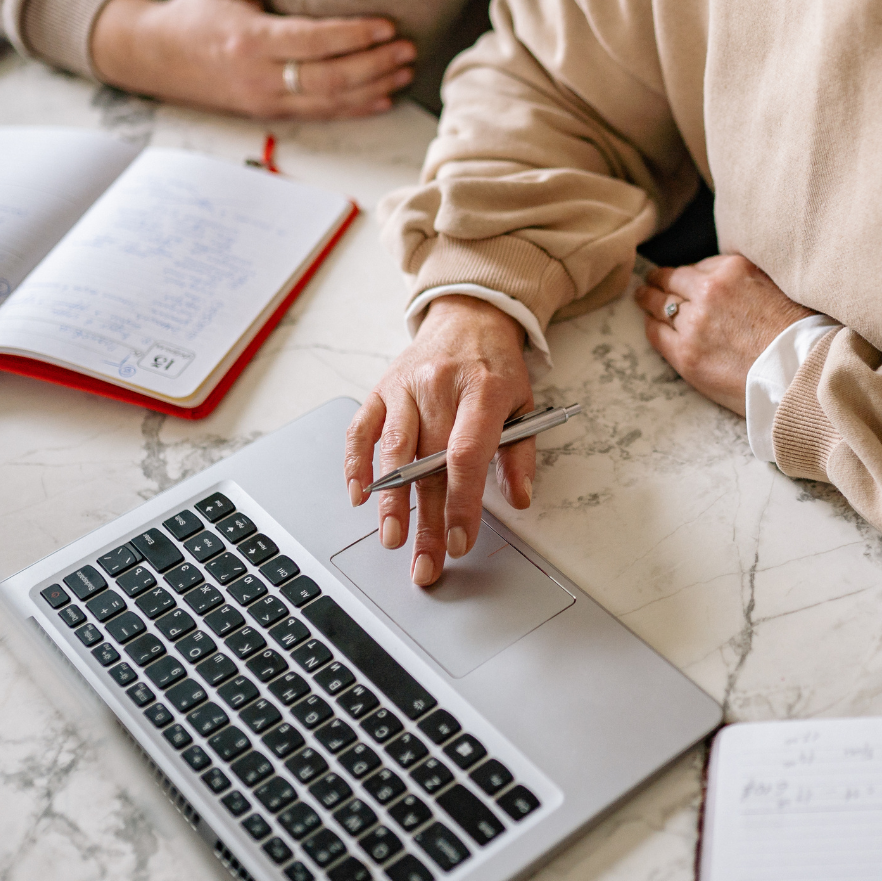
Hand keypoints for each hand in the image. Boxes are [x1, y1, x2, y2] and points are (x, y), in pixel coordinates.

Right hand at [90, 0, 416, 118]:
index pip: (313, 41)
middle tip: (409, 49)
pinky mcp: (269, 114)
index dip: (354, 36)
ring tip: (406, 70)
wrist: (157, 58)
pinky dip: (356, 109)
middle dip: (375, 65)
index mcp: (249, 40)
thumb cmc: (197, 12)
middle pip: (330, 79)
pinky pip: (321, 116)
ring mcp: (265, 101)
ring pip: (330, 103)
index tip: (388, 25)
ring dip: (374, 88)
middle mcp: (259, 77)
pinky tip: (384, 97)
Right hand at [343, 296, 535, 587]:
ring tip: (392, 538)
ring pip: (393, 451)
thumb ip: (520, 454)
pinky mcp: (381, 388)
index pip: (467, 454)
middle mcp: (440, 387)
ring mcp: (405, 386)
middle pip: (429, 464)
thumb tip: (519, 499)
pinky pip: (362, 429)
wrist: (469, 316)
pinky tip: (358, 495)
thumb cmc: (497, 367)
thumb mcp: (525, 404)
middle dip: (426, 520)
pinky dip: (356, 463)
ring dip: (390, 501)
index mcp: (483, 390)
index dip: (462, 502)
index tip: (459, 541)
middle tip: (425, 564)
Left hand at [635, 255, 815, 414]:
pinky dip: (651, 326)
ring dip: (649, 299)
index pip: (699, 267)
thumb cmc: (798, 336)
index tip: (682, 276)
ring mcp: (694, 323)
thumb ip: (747, 279)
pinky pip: (657, 334)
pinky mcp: (686, 354)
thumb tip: (728, 281)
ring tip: (642, 297)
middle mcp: (708, 291)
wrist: (800, 373)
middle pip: (673, 281)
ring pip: (660, 305)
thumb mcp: (777, 287)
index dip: (689, 274)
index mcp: (733, 269)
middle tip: (652, 281)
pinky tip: (650, 323)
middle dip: (660, 280)